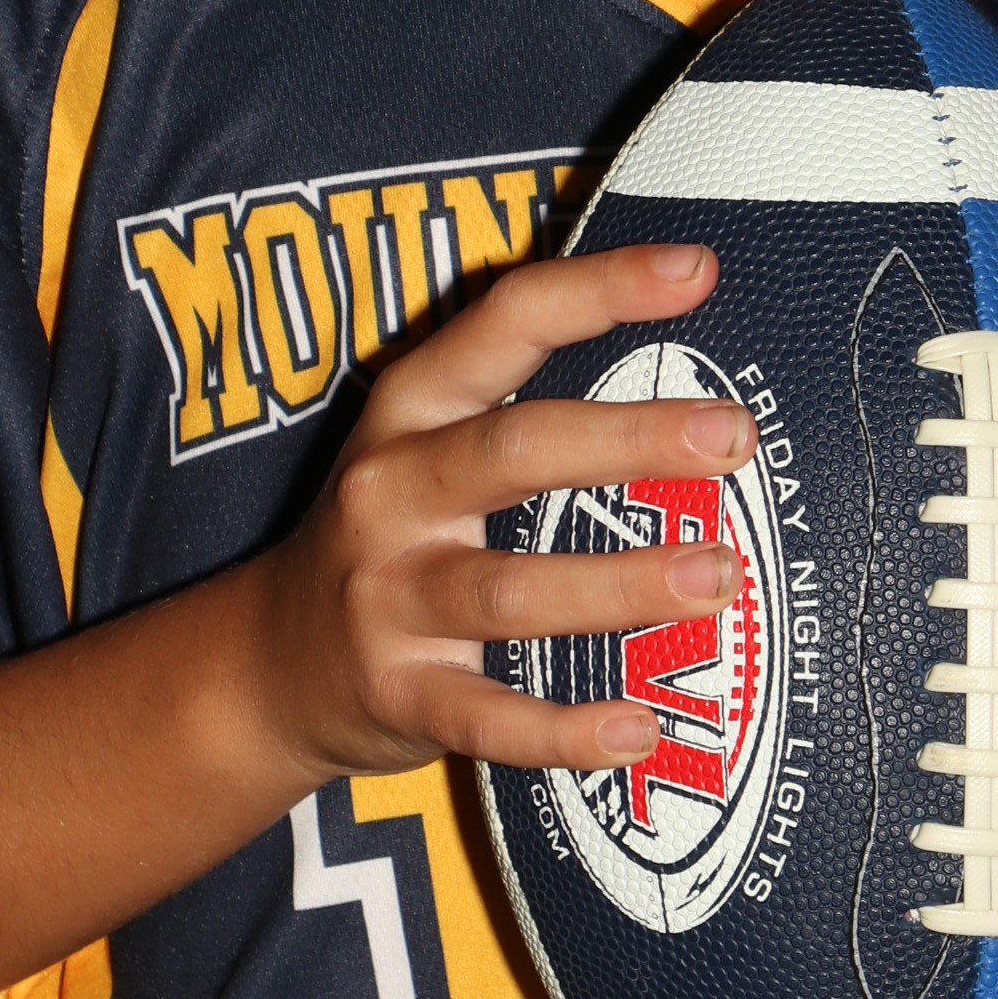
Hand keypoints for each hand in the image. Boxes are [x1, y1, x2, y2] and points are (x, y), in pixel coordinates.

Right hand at [240, 240, 747, 791]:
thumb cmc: (389, 535)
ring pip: (509, 588)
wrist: (267, 663)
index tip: (695, 269)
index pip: (505, 322)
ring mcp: (387, 596)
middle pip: (513, 449)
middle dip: (627, 438)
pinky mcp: (397, 691)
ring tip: (718, 577)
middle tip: (731, 436)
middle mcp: (391, 491)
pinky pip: (487, 716)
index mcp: (411, 409)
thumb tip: (680, 362)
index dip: (599, 288)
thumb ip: (522, 396)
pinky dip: (563, 728)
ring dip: (620, 583)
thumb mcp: (425, 443)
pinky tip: (638, 727)